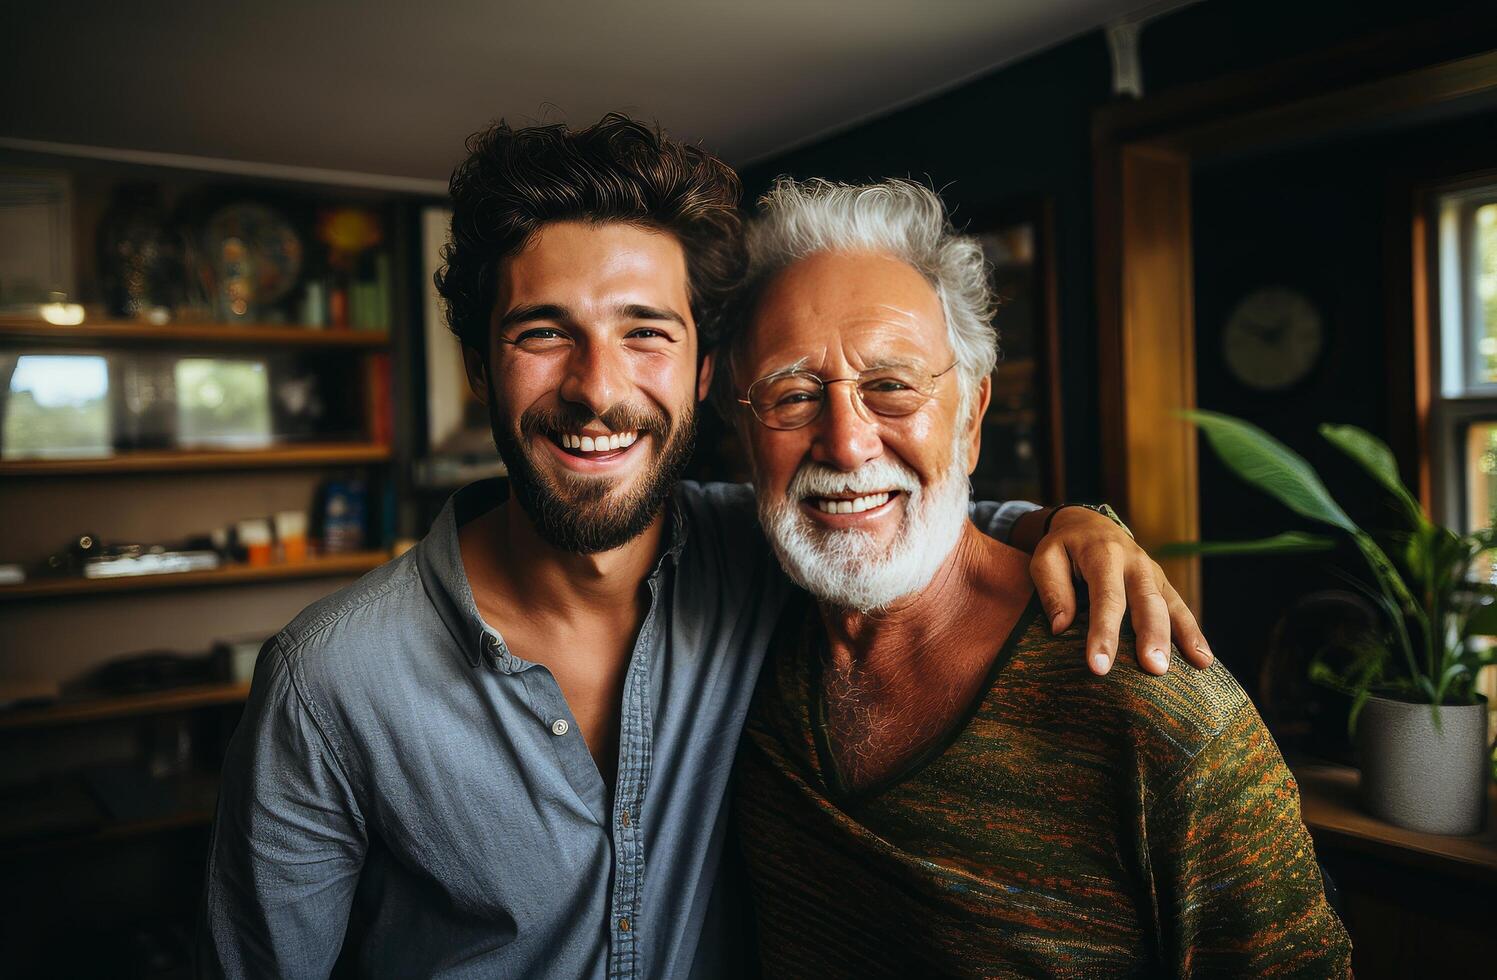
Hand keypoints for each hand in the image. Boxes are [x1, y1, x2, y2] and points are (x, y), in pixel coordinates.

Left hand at [1027, 507, 1212, 675]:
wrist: (1089, 524)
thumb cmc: (1064, 548)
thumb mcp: (1046, 558)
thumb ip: (1052, 589)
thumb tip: (1061, 628)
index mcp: (1103, 555)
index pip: (1106, 597)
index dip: (1103, 633)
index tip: (1099, 666)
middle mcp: (1135, 562)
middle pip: (1147, 601)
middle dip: (1152, 635)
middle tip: (1155, 669)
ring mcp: (1154, 573)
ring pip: (1171, 604)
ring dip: (1184, 635)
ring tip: (1197, 664)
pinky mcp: (1163, 584)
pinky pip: (1180, 608)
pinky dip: (1193, 633)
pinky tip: (1203, 659)